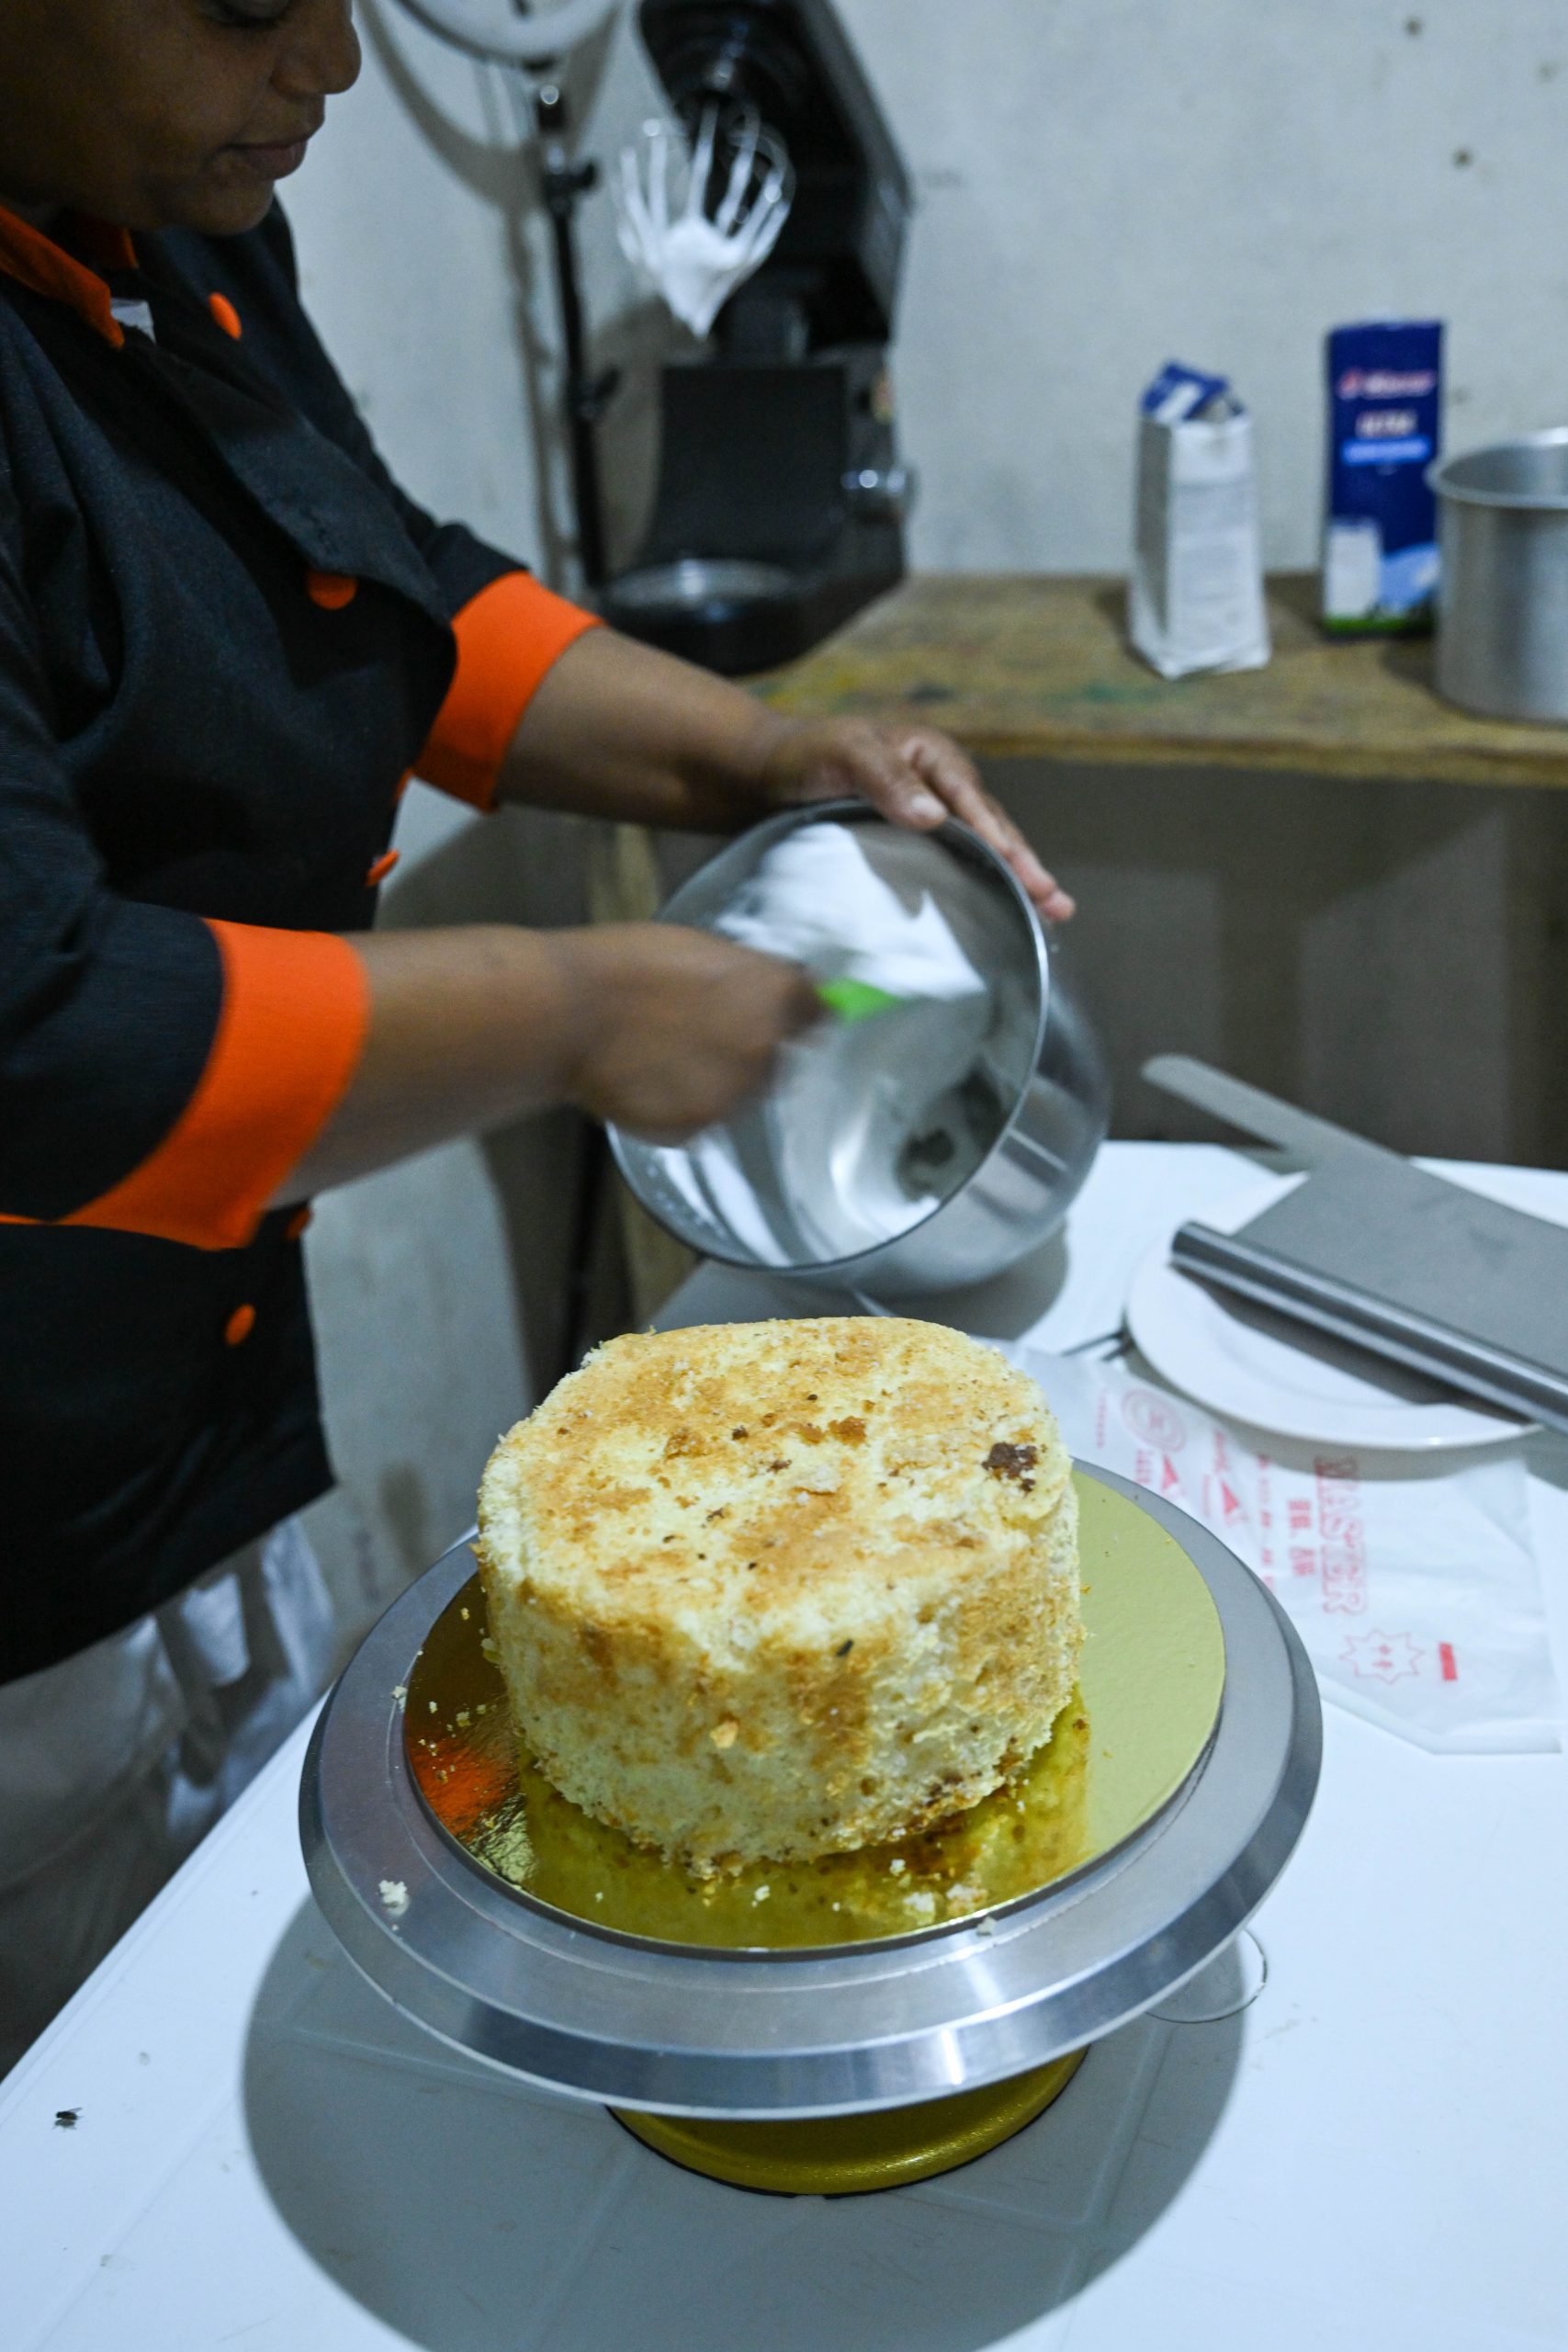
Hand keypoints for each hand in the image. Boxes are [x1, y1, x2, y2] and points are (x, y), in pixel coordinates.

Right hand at [552, 923, 820, 1141]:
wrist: (568, 1015)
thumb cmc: (624, 968)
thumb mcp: (701, 947)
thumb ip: (750, 974)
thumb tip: (780, 986)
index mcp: (774, 996)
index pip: (817, 1011)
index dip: (795, 1010)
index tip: (783, 1013)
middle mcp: (765, 1051)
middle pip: (776, 1057)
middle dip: (748, 1047)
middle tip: (697, 1030)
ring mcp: (730, 1097)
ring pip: (739, 1093)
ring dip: (715, 1079)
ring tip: (663, 1053)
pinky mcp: (695, 1130)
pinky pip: (700, 1119)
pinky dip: (681, 1104)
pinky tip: (648, 1078)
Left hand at [752, 716, 1075, 921]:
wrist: (764, 775)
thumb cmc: (804, 756)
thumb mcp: (843, 754)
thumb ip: (886, 779)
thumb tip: (934, 816)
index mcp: (932, 755)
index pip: (973, 802)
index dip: (999, 839)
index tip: (1021, 871)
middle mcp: (940, 785)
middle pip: (991, 829)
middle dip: (1025, 867)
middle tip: (1057, 904)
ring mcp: (930, 815)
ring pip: (980, 850)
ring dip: (1014, 882)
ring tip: (1050, 917)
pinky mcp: (914, 843)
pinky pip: (955, 865)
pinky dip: (979, 888)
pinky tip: (999, 915)